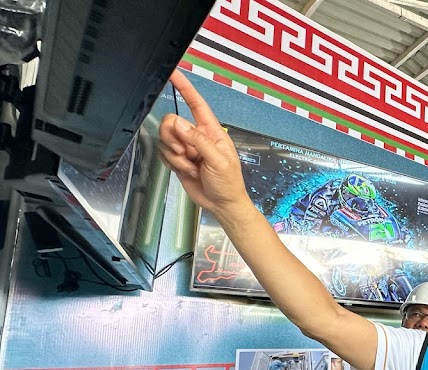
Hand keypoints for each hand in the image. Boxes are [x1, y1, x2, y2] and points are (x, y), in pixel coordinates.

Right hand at [158, 70, 248, 216]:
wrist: (222, 204)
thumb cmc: (229, 183)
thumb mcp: (219, 161)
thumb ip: (199, 141)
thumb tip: (180, 124)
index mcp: (211, 131)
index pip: (196, 103)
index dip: (184, 87)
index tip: (172, 73)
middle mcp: (197, 136)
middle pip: (171, 122)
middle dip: (175, 138)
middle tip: (187, 153)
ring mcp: (187, 147)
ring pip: (165, 138)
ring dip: (176, 155)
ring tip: (191, 165)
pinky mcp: (178, 159)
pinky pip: (164, 153)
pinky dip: (173, 163)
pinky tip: (187, 170)